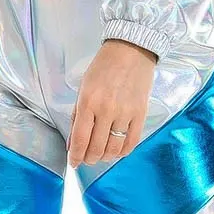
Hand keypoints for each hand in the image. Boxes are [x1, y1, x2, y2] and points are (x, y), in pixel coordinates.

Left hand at [67, 40, 156, 168]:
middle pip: (96, 148)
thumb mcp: (83, 89)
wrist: (131, 50)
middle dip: (89, 159)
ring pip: (113, 149)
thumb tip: (72, 143)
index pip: (80, 139)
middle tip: (86, 159)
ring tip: (101, 155)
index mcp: (88, 102)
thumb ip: (76, 117)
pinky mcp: (140, 114)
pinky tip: (116, 150)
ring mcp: (125, 113)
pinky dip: (122, 151)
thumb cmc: (104, 67)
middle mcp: (106, 110)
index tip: (74, 162)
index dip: (75, 156)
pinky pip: (131, 142)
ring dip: (105, 157)